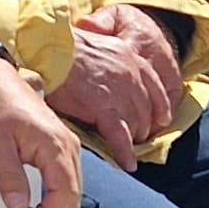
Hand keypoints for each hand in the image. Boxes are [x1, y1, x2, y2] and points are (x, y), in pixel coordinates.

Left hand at [0, 54, 85, 207]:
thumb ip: (9, 178)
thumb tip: (19, 207)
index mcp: (55, 146)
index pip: (65, 196)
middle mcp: (68, 146)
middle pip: (74, 199)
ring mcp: (67, 146)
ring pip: (72, 192)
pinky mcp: (61, 147)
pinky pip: (66, 181)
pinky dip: (53, 197)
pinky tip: (34, 201)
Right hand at [52, 4, 177, 156]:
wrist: (47, 47)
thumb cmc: (61, 45)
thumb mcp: (95, 43)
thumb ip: (108, 60)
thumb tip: (105, 74)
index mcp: (128, 56)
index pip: (154, 84)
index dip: (159, 105)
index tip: (161, 118)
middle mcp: (129, 74)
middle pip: (146, 108)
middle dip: (144, 125)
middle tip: (139, 138)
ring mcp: (119, 92)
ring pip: (136, 123)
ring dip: (134, 139)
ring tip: (130, 150)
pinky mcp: (104, 108)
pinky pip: (120, 136)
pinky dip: (125, 153)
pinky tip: (127, 164)